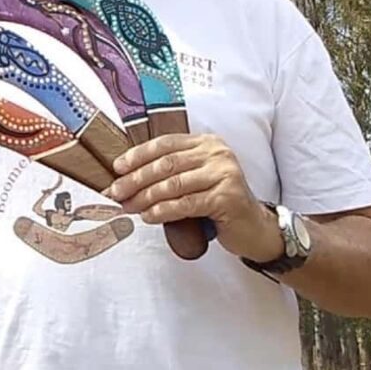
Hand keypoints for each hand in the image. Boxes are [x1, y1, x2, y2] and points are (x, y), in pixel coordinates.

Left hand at [106, 133, 283, 261]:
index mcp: (206, 142)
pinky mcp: (227, 197)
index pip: (165, 144)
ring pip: (174, 184)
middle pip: (166, 163)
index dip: (138, 155)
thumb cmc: (218, 202)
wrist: (254, 227)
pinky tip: (149, 216)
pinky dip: (163, 210)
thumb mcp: (195, 179)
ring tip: (129, 206)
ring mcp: (224, 173)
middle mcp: (217, 153)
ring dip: (146, 197)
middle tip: (116, 191)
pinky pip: (186, 203)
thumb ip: (171, 172)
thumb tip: (127, 177)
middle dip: (136, 178)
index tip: (117, 167)